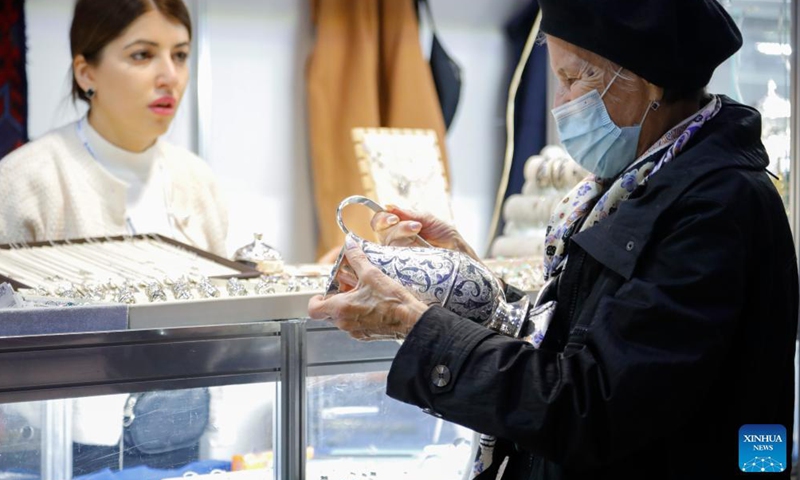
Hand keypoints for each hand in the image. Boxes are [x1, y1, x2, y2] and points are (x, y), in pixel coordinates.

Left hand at [308, 236, 428, 340]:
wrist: (411, 320)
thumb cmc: (392, 301)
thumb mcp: (372, 274)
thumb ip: (357, 258)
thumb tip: (350, 244)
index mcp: (340, 308)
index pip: (313, 309)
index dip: (315, 299)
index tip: (323, 293)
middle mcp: (345, 323)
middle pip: (328, 313)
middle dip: (335, 300)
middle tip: (346, 289)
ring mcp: (355, 332)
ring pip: (342, 319)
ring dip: (347, 308)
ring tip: (361, 296)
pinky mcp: (366, 336)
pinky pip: (355, 326)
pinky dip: (358, 316)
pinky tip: (372, 306)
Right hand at [370, 205, 479, 261]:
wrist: (465, 261)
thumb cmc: (451, 242)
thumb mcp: (433, 222)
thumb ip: (411, 214)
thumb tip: (388, 205)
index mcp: (402, 231)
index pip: (381, 223)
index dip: (382, 218)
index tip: (393, 215)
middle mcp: (398, 244)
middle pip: (380, 231)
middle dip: (388, 222)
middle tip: (402, 220)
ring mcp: (400, 258)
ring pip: (387, 242)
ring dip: (400, 232)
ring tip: (417, 229)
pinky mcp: (404, 271)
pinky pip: (394, 259)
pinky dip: (403, 247)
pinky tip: (414, 244)